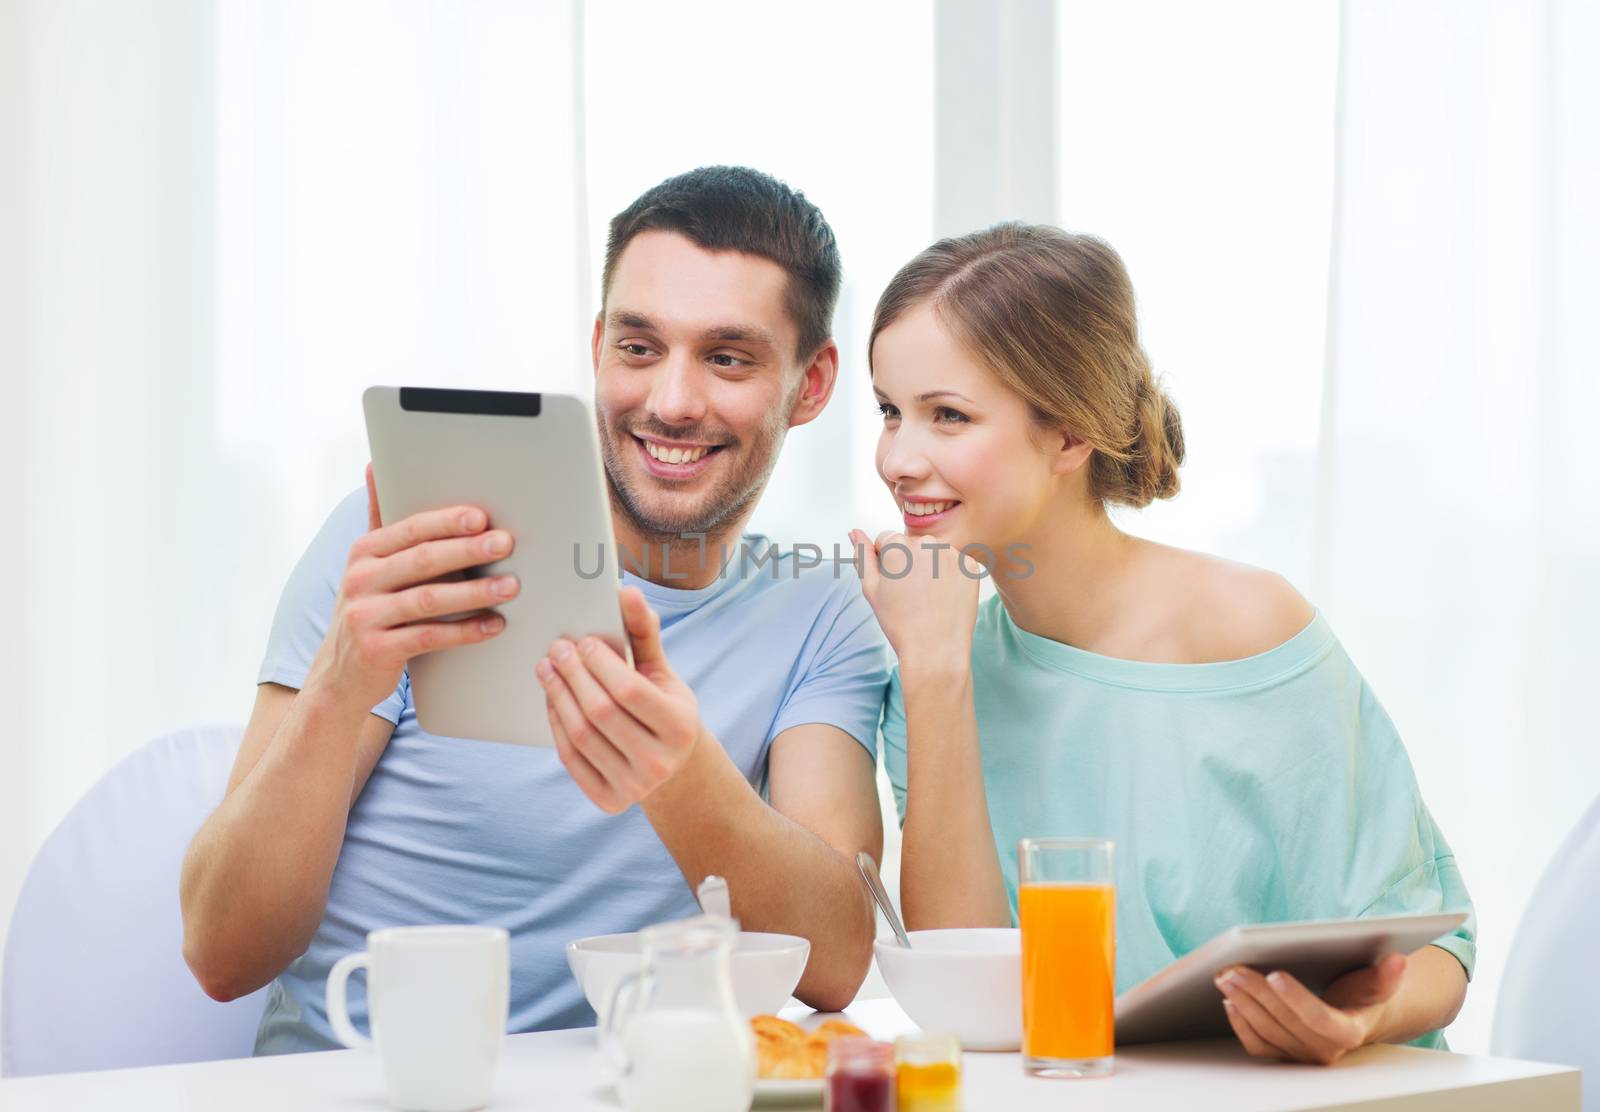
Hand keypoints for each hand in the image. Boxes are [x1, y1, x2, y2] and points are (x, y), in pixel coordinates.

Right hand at [303, 465, 518, 711]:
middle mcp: (360, 580)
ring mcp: (365, 616)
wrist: (340, 674)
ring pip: (428, 599)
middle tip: (505, 544)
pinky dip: (466, 631)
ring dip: (474, 592)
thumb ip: (379, 519)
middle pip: (423, 560)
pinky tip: (494, 625)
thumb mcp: (368, 564)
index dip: (447, 522)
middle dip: (468, 550)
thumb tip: (374, 466)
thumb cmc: (368, 610)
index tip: (482, 517)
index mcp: (364, 552)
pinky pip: (430, 637)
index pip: (410, 529)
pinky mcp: (377, 650)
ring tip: (511, 586)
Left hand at [537, 586, 700, 813]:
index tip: (581, 640)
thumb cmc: (663, 707)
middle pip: (600, 712)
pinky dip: (556, 724)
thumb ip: (643, 633)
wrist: (672, 768)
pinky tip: (552, 699)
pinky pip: (571, 758)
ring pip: (581, 735)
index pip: (629, 690)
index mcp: (679, 726)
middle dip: (573, 675)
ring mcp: (633, 786)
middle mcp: (659, 762)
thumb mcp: (661, 672)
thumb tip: (627, 591)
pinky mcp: (608, 800)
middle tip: (555, 649)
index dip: (600, 663)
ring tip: (546, 669)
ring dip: (557, 696)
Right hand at [848, 528, 979, 670]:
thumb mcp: (871, 589)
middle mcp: (926, 542)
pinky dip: (951, 577)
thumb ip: (862, 556)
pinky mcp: (970, 567)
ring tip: (929, 598)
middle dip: (909, 562)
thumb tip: (854, 532)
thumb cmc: (899, 622)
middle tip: (911, 594)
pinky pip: (956, 565)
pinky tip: (945, 598)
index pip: (887, 539)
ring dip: (931, 568)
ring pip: (935, 553)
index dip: (886, 562)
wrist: (934, 649)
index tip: (893, 585)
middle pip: (912, 545)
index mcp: (898, 544)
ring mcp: (951, 553)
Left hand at [1216, 953, 1406, 1064]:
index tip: (1275, 973)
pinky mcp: (1285, 1055)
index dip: (1296, 998)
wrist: (1358, 1017)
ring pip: (1266, 1033)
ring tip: (1224, 977)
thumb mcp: (1377, 983)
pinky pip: (1258, 1045)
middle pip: (1284, 1022)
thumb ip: (1386, 975)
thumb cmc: (1364, 995)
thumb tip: (1399, 960)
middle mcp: (1325, 1051)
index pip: (1319, 1018)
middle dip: (1255, 993)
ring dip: (1242, 1003)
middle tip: (1232, 968)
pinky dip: (1240, 1024)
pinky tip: (1229, 1000)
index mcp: (1349, 1032)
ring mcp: (1302, 1056)